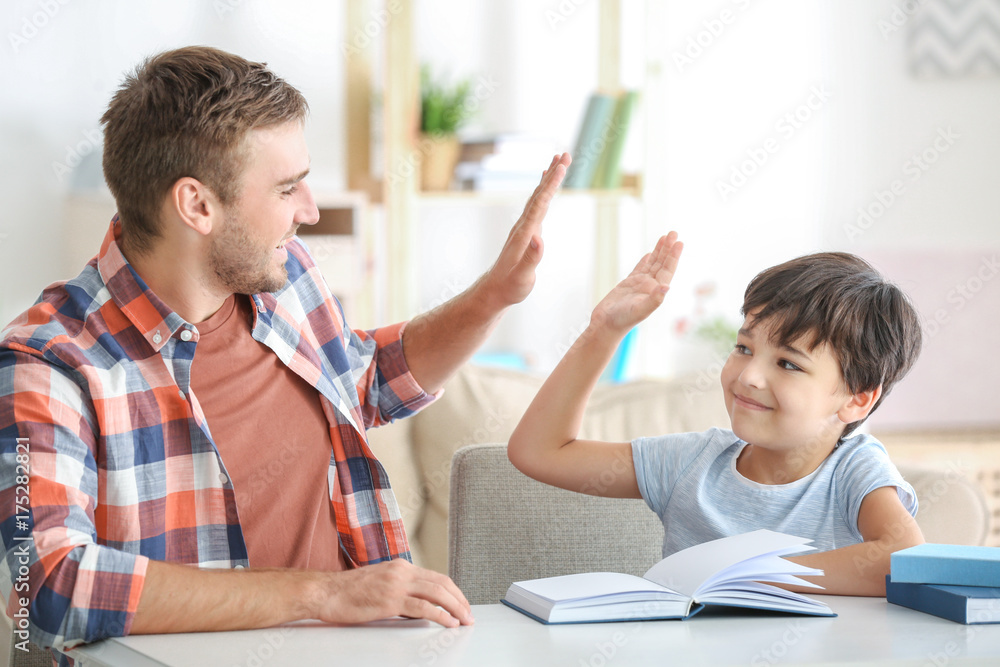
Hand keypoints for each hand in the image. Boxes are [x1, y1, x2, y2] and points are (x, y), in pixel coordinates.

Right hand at [309, 559, 473, 627]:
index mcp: (401, 566)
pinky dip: (440, 615)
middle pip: (441, 583)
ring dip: (455, 608)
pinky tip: (448, 622)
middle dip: (459, 600)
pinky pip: (423, 607)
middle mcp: (402, 571)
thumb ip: (401, 591)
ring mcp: (396, 584)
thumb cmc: (348, 592)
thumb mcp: (381, 584)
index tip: (461, 604)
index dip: (453, 591)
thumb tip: (420, 607)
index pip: (436, 577)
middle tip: (469, 614)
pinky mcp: (390, 600)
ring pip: (436, 593)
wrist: (326, 592)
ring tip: (464, 620)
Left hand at [479, 153, 570, 308]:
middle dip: (553, 174)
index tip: (562, 167)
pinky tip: (545, 182)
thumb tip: (540, 238)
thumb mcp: (523, 276)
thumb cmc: (510, 286)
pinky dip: (543, 190)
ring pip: (538, 196)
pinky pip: (537, 204)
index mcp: (524, 234)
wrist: (494, 290)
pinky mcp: (526, 231)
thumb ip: (531, 258)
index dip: (551, 185)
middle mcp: (523, 226)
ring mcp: (524, 227)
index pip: (540, 204)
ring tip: (559, 159)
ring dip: (549, 177)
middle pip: (540, 194)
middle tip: (565, 153)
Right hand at [590, 232, 683, 334]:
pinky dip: (645, 261)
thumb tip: (667, 287)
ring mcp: (639, 285)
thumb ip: (654, 300)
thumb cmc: (622, 321)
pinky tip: (650, 254)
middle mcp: (650, 287)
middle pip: (662, 264)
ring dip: (659, 251)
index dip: (674, 256)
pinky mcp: (628, 285)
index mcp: (655, 291)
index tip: (679, 242)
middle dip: (668, 249)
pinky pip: (640, 269)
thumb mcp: (639, 310)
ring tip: (665, 237)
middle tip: (674, 232)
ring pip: (652, 264)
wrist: (605, 326)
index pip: (667, 270)